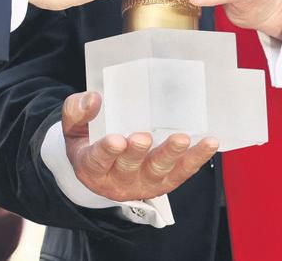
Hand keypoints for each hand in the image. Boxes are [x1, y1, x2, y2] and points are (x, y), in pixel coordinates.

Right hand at [61, 91, 217, 201]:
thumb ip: (76, 111)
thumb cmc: (88, 141)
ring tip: (181, 138)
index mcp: (91, 167)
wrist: (103, 168)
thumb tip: (94, 98)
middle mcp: (118, 181)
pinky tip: (209, 144)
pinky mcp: (165, 183)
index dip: (106, 152)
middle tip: (143, 137)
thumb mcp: (72, 127)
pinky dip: (197, 159)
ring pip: (158, 172)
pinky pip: (182, 173)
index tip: (115, 140)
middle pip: (129, 168)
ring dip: (171, 155)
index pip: (97, 161)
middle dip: (137, 153)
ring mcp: (143, 184)